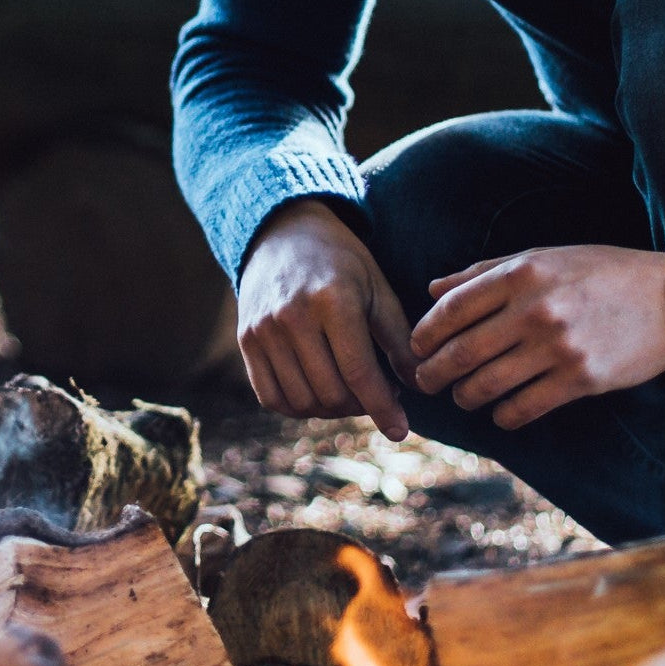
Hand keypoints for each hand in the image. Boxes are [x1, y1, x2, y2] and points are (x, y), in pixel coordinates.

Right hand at [238, 199, 417, 440]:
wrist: (282, 234)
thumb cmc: (341, 262)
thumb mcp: (377, 289)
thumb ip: (398, 338)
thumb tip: (420, 385)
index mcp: (333, 300)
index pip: (360, 372)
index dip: (383, 408)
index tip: (400, 431)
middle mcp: (292, 317)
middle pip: (330, 393)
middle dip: (359, 406)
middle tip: (374, 393)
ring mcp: (263, 331)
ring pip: (301, 401)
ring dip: (329, 409)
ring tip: (347, 392)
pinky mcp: (244, 341)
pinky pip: (271, 397)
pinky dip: (297, 407)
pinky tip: (316, 393)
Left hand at [409, 245, 664, 429]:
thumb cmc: (601, 274)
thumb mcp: (545, 258)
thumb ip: (485, 272)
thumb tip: (432, 289)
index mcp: (522, 273)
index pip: (449, 310)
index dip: (423, 336)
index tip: (416, 348)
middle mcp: (536, 309)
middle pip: (458, 355)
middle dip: (431, 375)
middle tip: (426, 382)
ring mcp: (558, 347)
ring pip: (483, 387)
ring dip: (464, 398)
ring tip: (464, 396)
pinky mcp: (579, 379)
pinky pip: (518, 410)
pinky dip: (501, 415)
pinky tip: (501, 410)